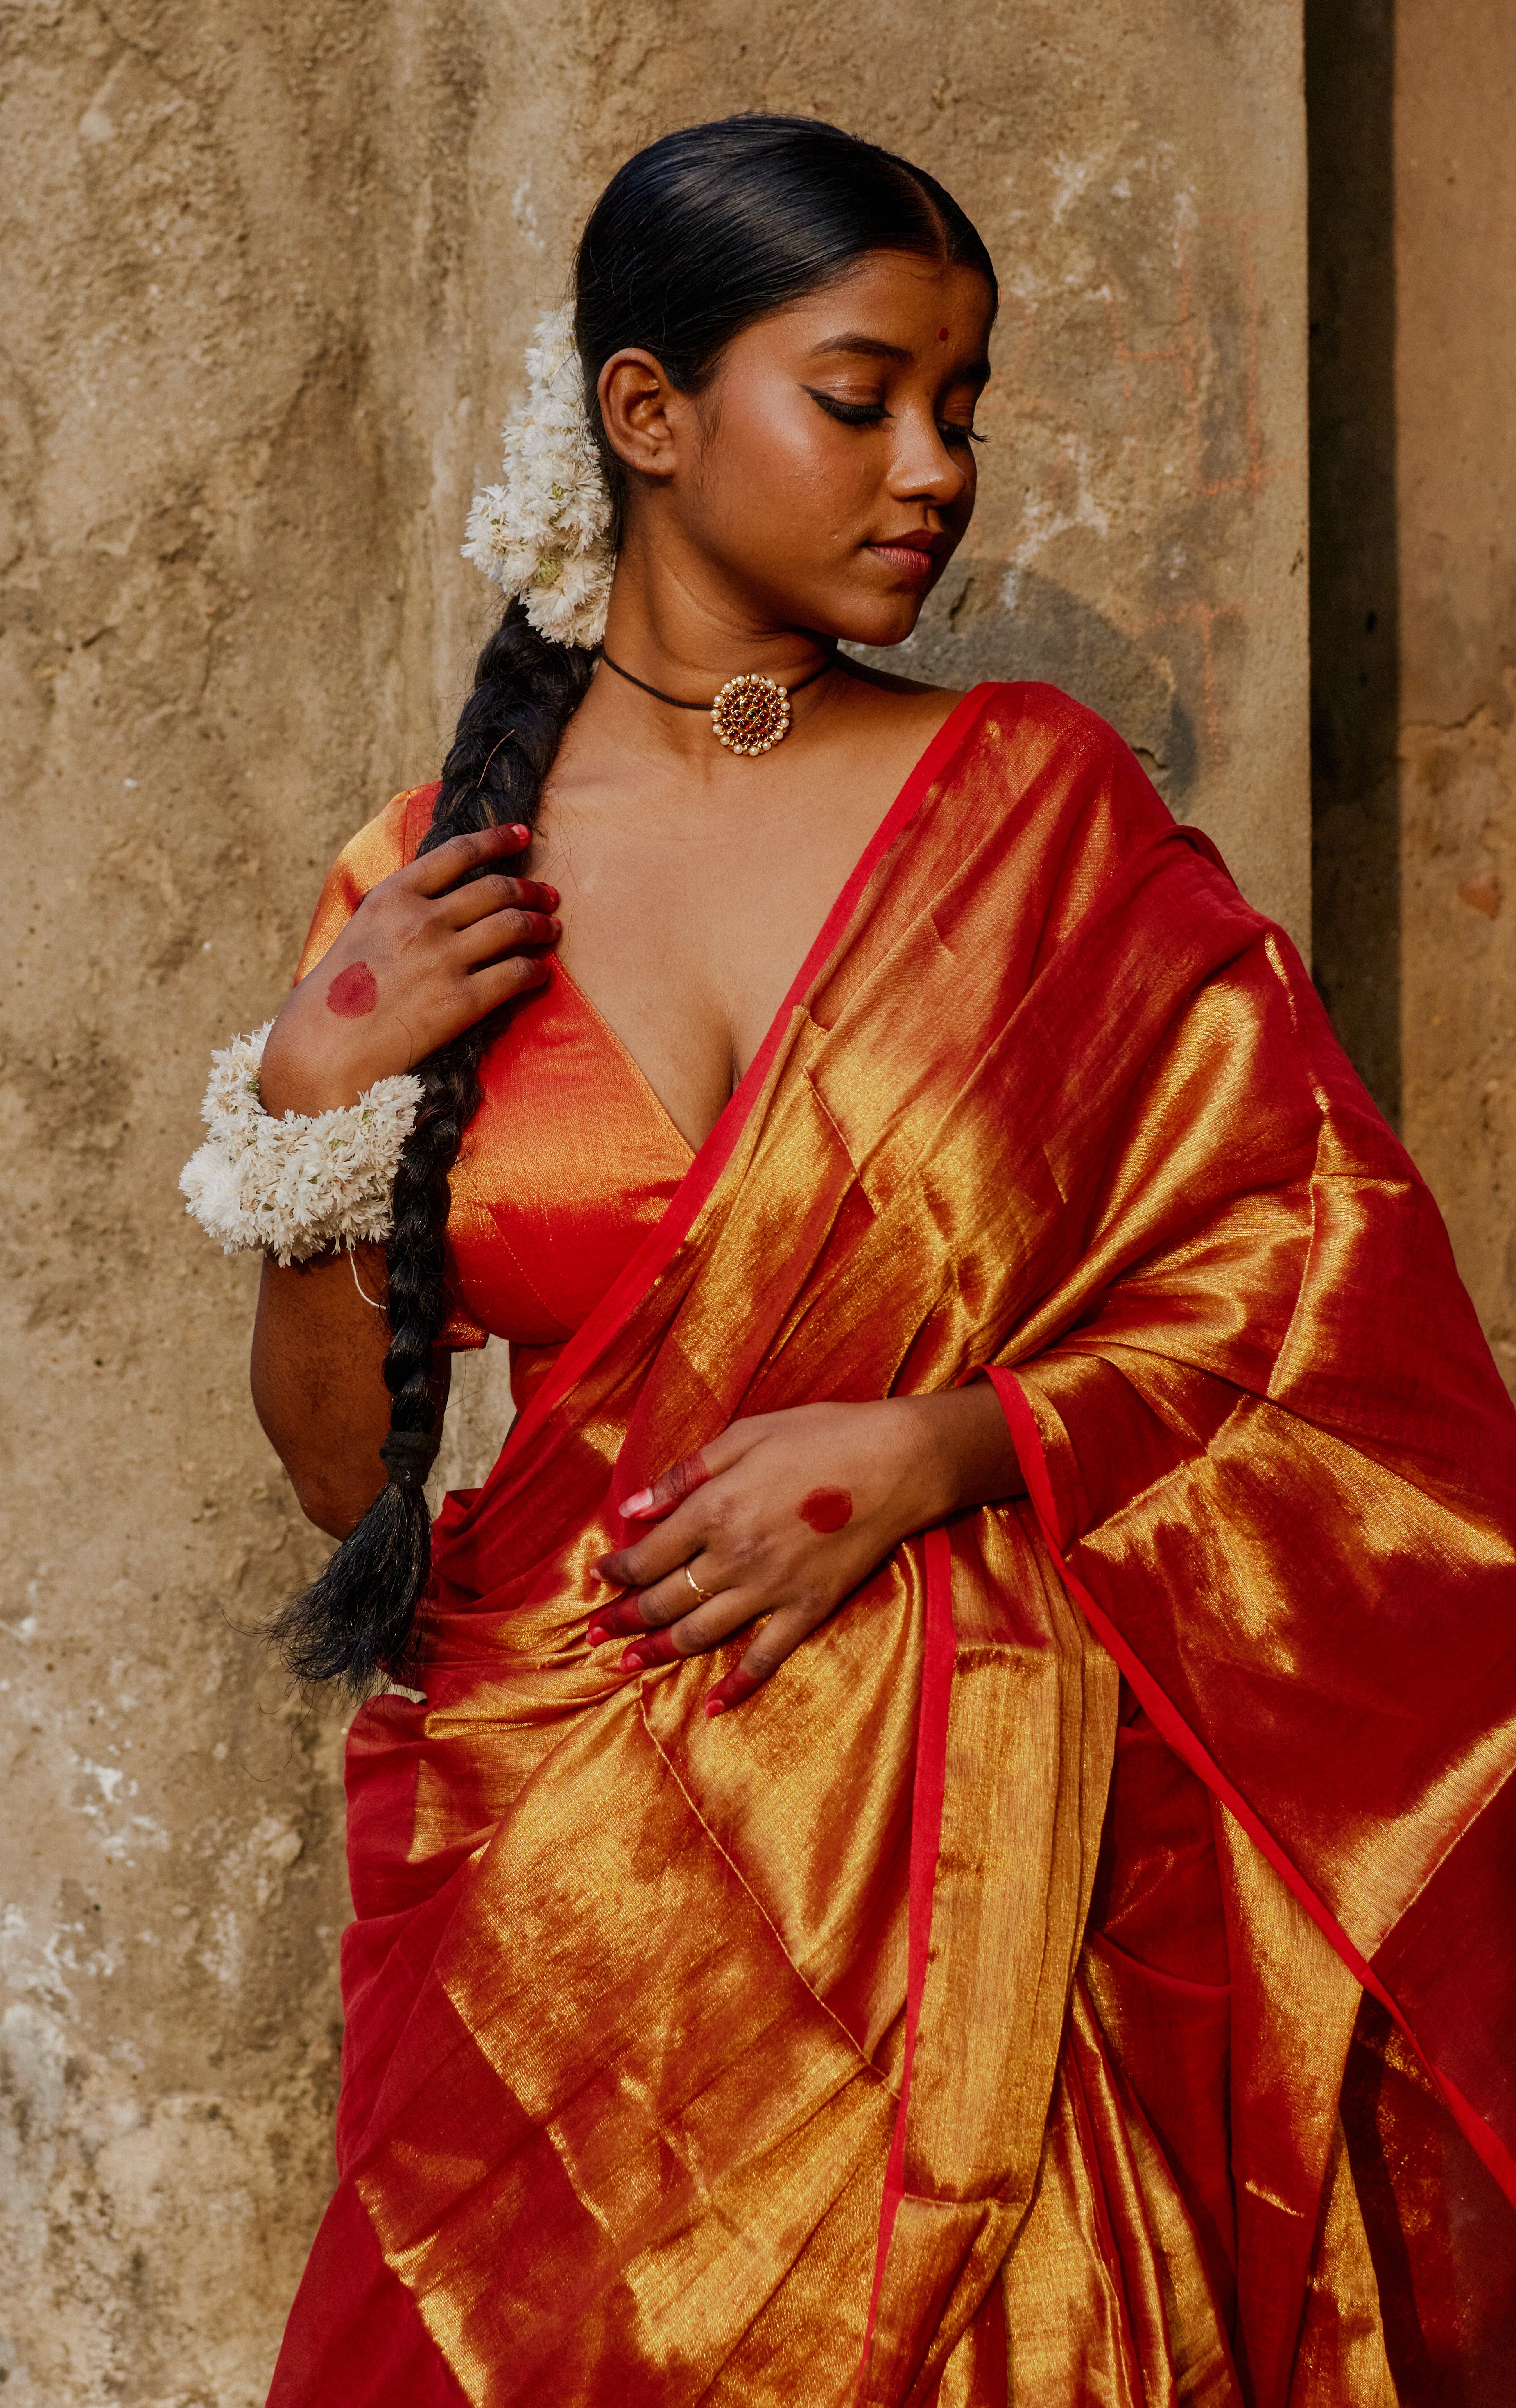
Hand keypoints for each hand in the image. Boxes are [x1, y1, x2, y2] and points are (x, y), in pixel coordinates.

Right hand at [260, 824, 560, 1115]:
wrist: (323, 1049)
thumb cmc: (333, 997)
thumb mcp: (359, 932)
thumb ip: (397, 912)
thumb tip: (435, 901)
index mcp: (393, 897)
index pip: (457, 853)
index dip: (496, 840)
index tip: (521, 836)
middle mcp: (422, 920)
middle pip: (495, 890)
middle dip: (530, 889)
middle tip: (548, 895)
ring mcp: (443, 960)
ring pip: (512, 926)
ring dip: (540, 925)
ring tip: (552, 928)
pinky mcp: (460, 1002)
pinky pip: (515, 975)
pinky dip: (535, 970)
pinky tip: (540, 972)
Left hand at [590, 1388, 1022, 1714]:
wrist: (897, 1461)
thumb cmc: (820, 1436)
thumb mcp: (744, 1436)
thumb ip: (685, 1475)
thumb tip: (633, 1507)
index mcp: (713, 1510)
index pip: (646, 1557)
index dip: (616, 1573)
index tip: (600, 1579)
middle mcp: (734, 1557)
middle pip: (663, 1601)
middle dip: (624, 1619)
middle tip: (597, 1634)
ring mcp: (771, 1589)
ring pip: (700, 1633)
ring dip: (659, 1651)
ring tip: (628, 1663)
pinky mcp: (808, 1608)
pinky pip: (764, 1656)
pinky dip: (737, 1684)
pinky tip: (713, 1705)